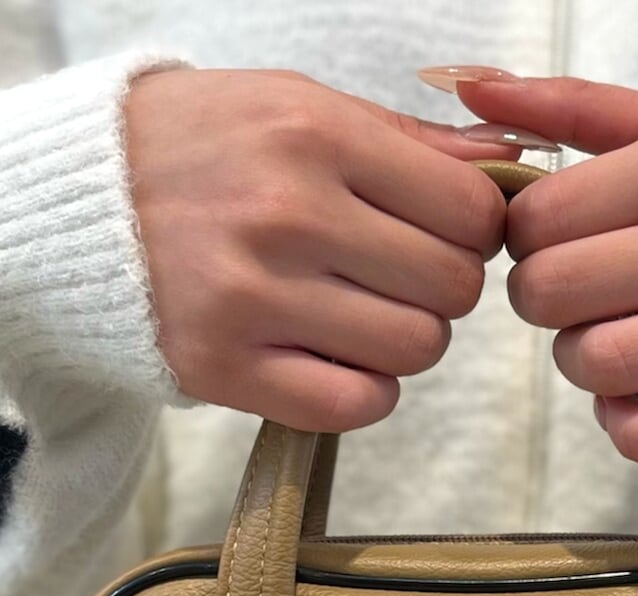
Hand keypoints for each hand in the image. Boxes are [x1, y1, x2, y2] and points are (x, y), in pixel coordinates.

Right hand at [125, 68, 516, 429]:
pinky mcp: (224, 367)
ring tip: (363, 314)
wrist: (84, 201)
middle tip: (397, 276)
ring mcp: (252, 298)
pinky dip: (366, 391)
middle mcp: (286, 216)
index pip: (469, 213)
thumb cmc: (208, 148)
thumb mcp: (298, 107)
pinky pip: (355, 405)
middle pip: (452, 288)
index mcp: (314, 137)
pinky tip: (338, 360)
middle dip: (441, 287)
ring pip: (415, 350)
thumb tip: (511, 162)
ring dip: (406, 340)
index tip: (442, 233)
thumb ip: (408, 139)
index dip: (474, 232)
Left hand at [454, 74, 637, 466]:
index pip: (542, 220)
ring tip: (610, 340)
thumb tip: (469, 91)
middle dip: (544, 303)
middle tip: (576, 296)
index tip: (555, 244)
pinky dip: (630, 431)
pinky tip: (633, 402)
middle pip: (558, 296)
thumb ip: (571, 108)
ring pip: (605, 367)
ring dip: (583, 365)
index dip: (524, 241)